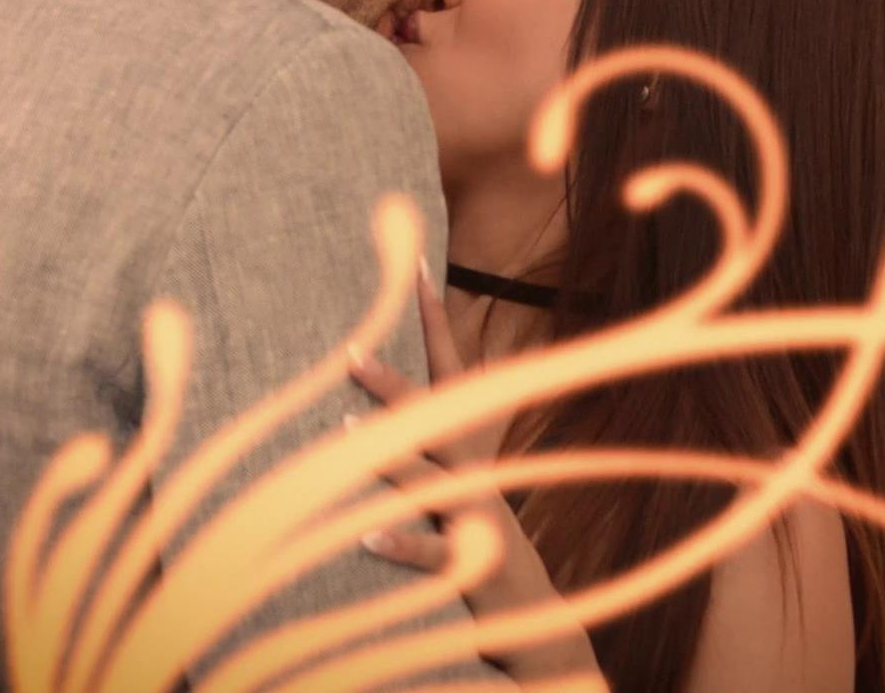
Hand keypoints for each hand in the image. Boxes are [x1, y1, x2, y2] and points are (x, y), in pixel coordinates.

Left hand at [347, 259, 600, 684]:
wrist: (538, 616)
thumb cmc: (488, 543)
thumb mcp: (473, 477)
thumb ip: (450, 431)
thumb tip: (447, 379)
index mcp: (471, 448)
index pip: (453, 372)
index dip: (435, 319)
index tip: (416, 269)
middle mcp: (474, 473)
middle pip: (436, 418)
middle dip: (394, 384)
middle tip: (350, 352)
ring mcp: (472, 518)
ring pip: (429, 479)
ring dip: (390, 453)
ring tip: (346, 429)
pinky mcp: (467, 566)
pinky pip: (430, 554)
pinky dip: (401, 545)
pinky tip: (365, 539)